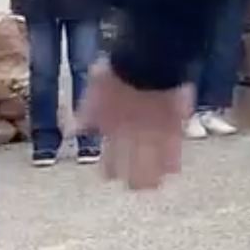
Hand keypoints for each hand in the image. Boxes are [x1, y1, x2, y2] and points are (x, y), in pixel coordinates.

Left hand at [75, 64, 191, 190]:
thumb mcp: (94, 92)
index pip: (110, 161)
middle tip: (135, 187)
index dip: (110, 170)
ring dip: (152, 175)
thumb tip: (75, 131)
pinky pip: (174, 150)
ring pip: (153, 165)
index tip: (110, 176)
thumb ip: (87, 114)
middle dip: (133, 179)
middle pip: (132, 169)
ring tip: (152, 187)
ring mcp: (153, 134)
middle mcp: (131, 138)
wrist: (147, 63)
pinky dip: (172, 161)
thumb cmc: (118, 75)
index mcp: (111, 131)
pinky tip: (173, 171)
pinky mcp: (173, 128)